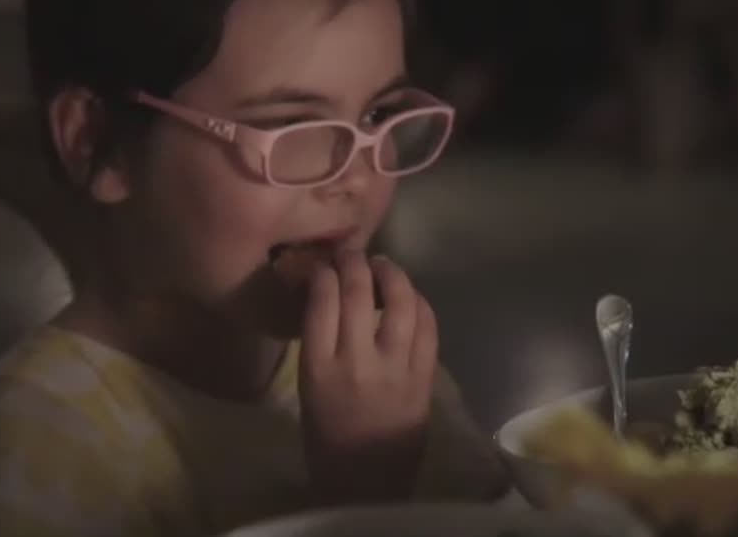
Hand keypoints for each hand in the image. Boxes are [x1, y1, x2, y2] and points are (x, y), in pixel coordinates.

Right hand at [298, 251, 437, 503]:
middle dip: (355, 263)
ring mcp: (396, 368)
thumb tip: (328, 294)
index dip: (325, 271)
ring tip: (384, 265)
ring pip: (400, 302)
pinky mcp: (425, 378)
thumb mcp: (309, 387)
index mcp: (318, 367)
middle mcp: (357, 361)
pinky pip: (428, 327)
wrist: (366, 484)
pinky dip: (420, 303)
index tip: (325, 262)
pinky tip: (411, 296)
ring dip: (392, 274)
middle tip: (353, 254)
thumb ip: (319, 341)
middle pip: (358, 292)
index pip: (321, 300)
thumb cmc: (327, 437)